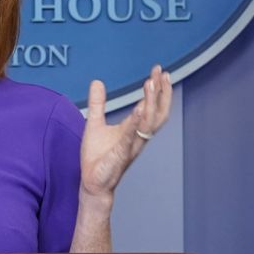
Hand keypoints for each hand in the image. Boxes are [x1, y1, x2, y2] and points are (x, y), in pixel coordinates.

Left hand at [79, 65, 171, 200]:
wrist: (92, 183)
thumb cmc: (97, 157)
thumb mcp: (95, 123)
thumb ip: (98, 103)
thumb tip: (98, 82)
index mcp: (134, 129)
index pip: (151, 105)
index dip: (156, 88)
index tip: (158, 70)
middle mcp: (138, 136)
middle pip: (158, 112)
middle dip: (162, 92)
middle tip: (161, 72)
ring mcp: (131, 145)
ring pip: (148, 122)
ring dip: (151, 102)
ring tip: (151, 83)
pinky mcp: (121, 154)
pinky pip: (131, 136)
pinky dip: (136, 122)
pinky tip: (139, 108)